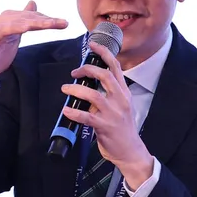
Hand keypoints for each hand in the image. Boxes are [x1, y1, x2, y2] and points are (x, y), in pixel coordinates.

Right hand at [0, 1, 67, 97]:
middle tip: (64, 23)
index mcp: (9, 18)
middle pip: (28, 17)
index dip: (48, 18)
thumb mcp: (16, 35)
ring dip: (38, 22)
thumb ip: (24, 20)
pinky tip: (29, 27)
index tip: (63, 22)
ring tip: (53, 24)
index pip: (32, 16)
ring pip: (20, 21)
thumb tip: (32, 3)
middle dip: (47, 20)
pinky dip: (18, 26)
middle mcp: (2, 19)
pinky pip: (6, 29)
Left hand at [61, 41, 153, 188]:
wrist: (131, 151)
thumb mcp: (122, 107)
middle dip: (87, 70)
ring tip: (65, 89)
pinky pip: (87, 117)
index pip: (115, 68)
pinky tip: (67, 111)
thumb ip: (110, 95)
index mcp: (124, 93)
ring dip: (76, 90)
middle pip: (104, 76)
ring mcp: (113, 113)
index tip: (93, 45)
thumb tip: (90, 86)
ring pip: (93, 95)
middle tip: (74, 72)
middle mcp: (120, 100)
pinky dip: (75, 113)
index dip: (104, 54)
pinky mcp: (105, 127)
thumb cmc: (123, 129)